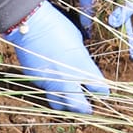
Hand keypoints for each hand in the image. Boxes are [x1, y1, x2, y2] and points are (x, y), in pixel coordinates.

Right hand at [5, 0, 110, 114]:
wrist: (30, 24)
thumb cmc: (57, 25)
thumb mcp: (77, 41)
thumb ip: (82, 59)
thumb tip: (83, 69)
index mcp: (81, 66)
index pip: (99, 88)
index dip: (102, 91)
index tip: (102, 92)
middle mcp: (67, 78)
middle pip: (80, 106)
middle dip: (85, 108)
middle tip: (88, 107)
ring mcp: (50, 82)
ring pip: (60, 105)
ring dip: (67, 104)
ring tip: (70, 99)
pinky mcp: (37, 81)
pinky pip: (47, 92)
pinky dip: (52, 90)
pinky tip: (53, 81)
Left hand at [66, 0, 132, 58]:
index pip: (131, 2)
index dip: (126, 14)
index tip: (115, 21)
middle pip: (122, 13)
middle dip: (126, 33)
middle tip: (132, 53)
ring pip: (106, 15)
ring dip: (107, 31)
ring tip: (110, 51)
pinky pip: (89, 10)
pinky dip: (88, 22)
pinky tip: (88, 35)